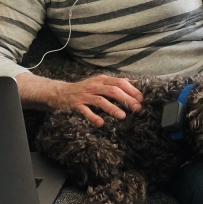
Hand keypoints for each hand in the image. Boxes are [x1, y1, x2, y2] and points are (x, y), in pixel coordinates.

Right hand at [18, 73, 142, 127]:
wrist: (60, 93)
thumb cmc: (84, 89)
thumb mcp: (99, 83)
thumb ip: (115, 83)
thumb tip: (135, 84)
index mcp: (102, 80)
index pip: (120, 82)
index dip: (132, 90)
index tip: (142, 99)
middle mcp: (94, 86)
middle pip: (113, 90)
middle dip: (127, 99)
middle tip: (137, 108)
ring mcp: (85, 95)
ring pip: (101, 100)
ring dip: (113, 108)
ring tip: (123, 116)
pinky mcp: (76, 105)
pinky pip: (85, 111)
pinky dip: (93, 117)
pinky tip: (101, 123)